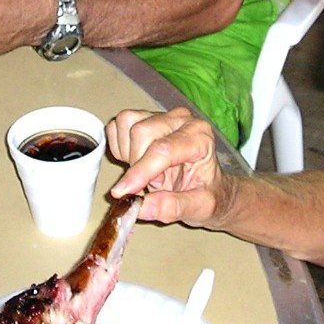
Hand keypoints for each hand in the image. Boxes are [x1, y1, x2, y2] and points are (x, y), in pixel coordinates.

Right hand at [106, 107, 232, 226]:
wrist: (206, 185)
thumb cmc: (207, 194)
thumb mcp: (200, 208)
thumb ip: (172, 208)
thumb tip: (141, 207)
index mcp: (200, 137)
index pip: (163, 149)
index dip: (140, 172)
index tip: (123, 192)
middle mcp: (182, 119)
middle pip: (141, 133)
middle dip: (137, 165)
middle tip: (152, 185)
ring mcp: (162, 115)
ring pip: (128, 124)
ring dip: (128, 155)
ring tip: (147, 172)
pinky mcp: (144, 117)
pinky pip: (117, 127)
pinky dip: (120, 148)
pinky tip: (137, 161)